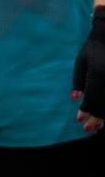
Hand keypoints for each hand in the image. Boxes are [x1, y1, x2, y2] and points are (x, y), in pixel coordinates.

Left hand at [73, 6, 104, 131]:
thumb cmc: (93, 48)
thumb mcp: (81, 61)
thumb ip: (78, 80)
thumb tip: (74, 98)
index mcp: (98, 74)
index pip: (91, 99)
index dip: (86, 111)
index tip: (79, 120)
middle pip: (104, 105)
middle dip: (96, 119)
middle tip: (88, 128)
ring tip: (99, 127)